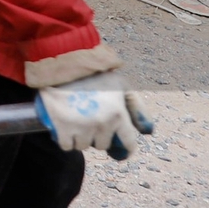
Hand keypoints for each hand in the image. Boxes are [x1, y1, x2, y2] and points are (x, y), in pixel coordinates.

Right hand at [35, 71, 152, 159]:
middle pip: (101, 145)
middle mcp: (102, 123)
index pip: (128, 144)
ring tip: (75, 122)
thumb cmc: (94, 74)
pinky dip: (66, 141)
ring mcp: (81, 126)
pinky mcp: (61, 127)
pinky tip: (65, 130)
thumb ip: (137, 107)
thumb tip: (147, 132)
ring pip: (83, 145)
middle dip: (96, 137)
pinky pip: (67, 145)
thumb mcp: (121, 85)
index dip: (123, 146)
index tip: (117, 146)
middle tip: (89, 122)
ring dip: (80, 139)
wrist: (61, 61)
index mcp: (118, 114)